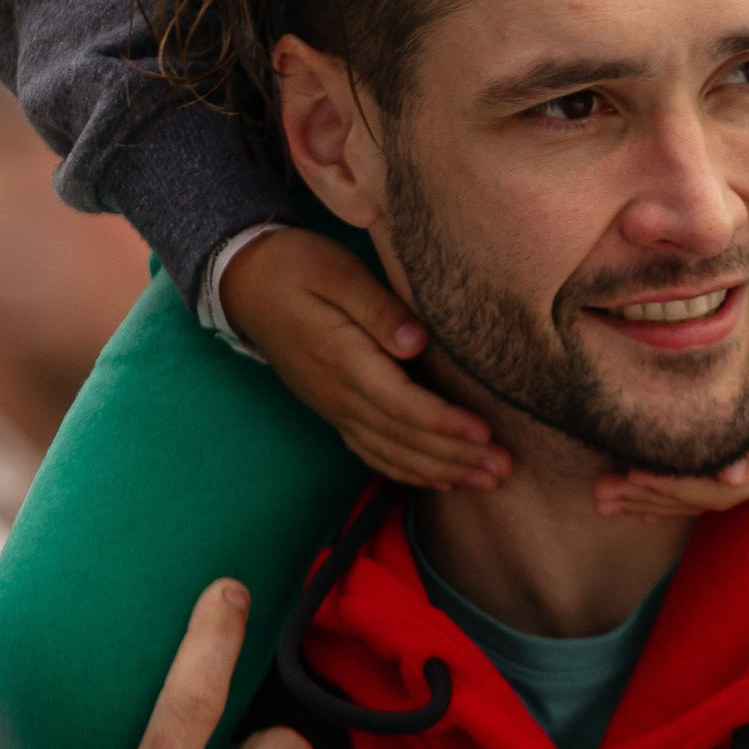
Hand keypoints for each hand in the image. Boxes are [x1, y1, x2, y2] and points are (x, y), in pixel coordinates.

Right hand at [223, 225, 509, 490]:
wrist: (244, 283)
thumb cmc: (296, 267)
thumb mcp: (337, 272)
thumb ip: (378, 308)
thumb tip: (417, 343)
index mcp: (341, 360)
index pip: (402, 405)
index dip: (445, 424)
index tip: (485, 434)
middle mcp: (337, 395)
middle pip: (403, 438)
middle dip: (456, 457)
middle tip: (503, 469)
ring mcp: (333, 407)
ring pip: (390, 453)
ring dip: (439, 471)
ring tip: (485, 481)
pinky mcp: (333, 408)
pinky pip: (371, 451)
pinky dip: (406, 471)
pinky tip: (437, 479)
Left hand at [598, 298, 748, 522]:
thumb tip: (733, 478)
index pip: (726, 489)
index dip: (678, 486)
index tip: (632, 475)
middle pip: (713, 498)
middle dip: (656, 498)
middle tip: (603, 497)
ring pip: (709, 495)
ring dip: (658, 500)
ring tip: (608, 499)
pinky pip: (714, 482)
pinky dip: (676, 491)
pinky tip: (642, 500)